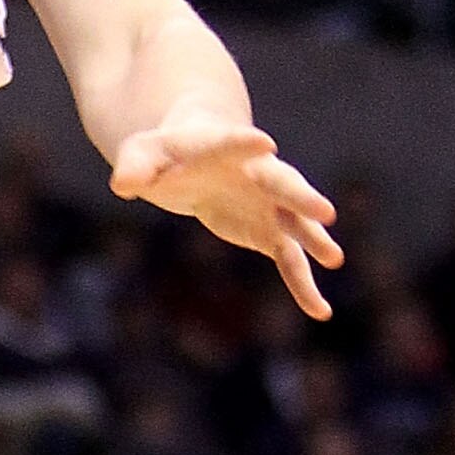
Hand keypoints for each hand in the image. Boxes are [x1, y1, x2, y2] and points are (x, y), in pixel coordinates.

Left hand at [109, 104, 341, 319]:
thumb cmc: (164, 152)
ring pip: (296, 223)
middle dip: (301, 197)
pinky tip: (319, 311)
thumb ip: (134, 167)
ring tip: (333, 259)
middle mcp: (257, 173)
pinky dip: (303, 284)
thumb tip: (121, 184)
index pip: (232, 143)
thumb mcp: (140, 155)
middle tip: (325, 211)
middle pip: (282, 183)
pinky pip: (291, 260)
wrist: (192, 160)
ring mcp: (269, 204)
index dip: (244, 144)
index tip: (265, 143)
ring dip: (313, 240)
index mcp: (222, 147)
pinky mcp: (269, 232)